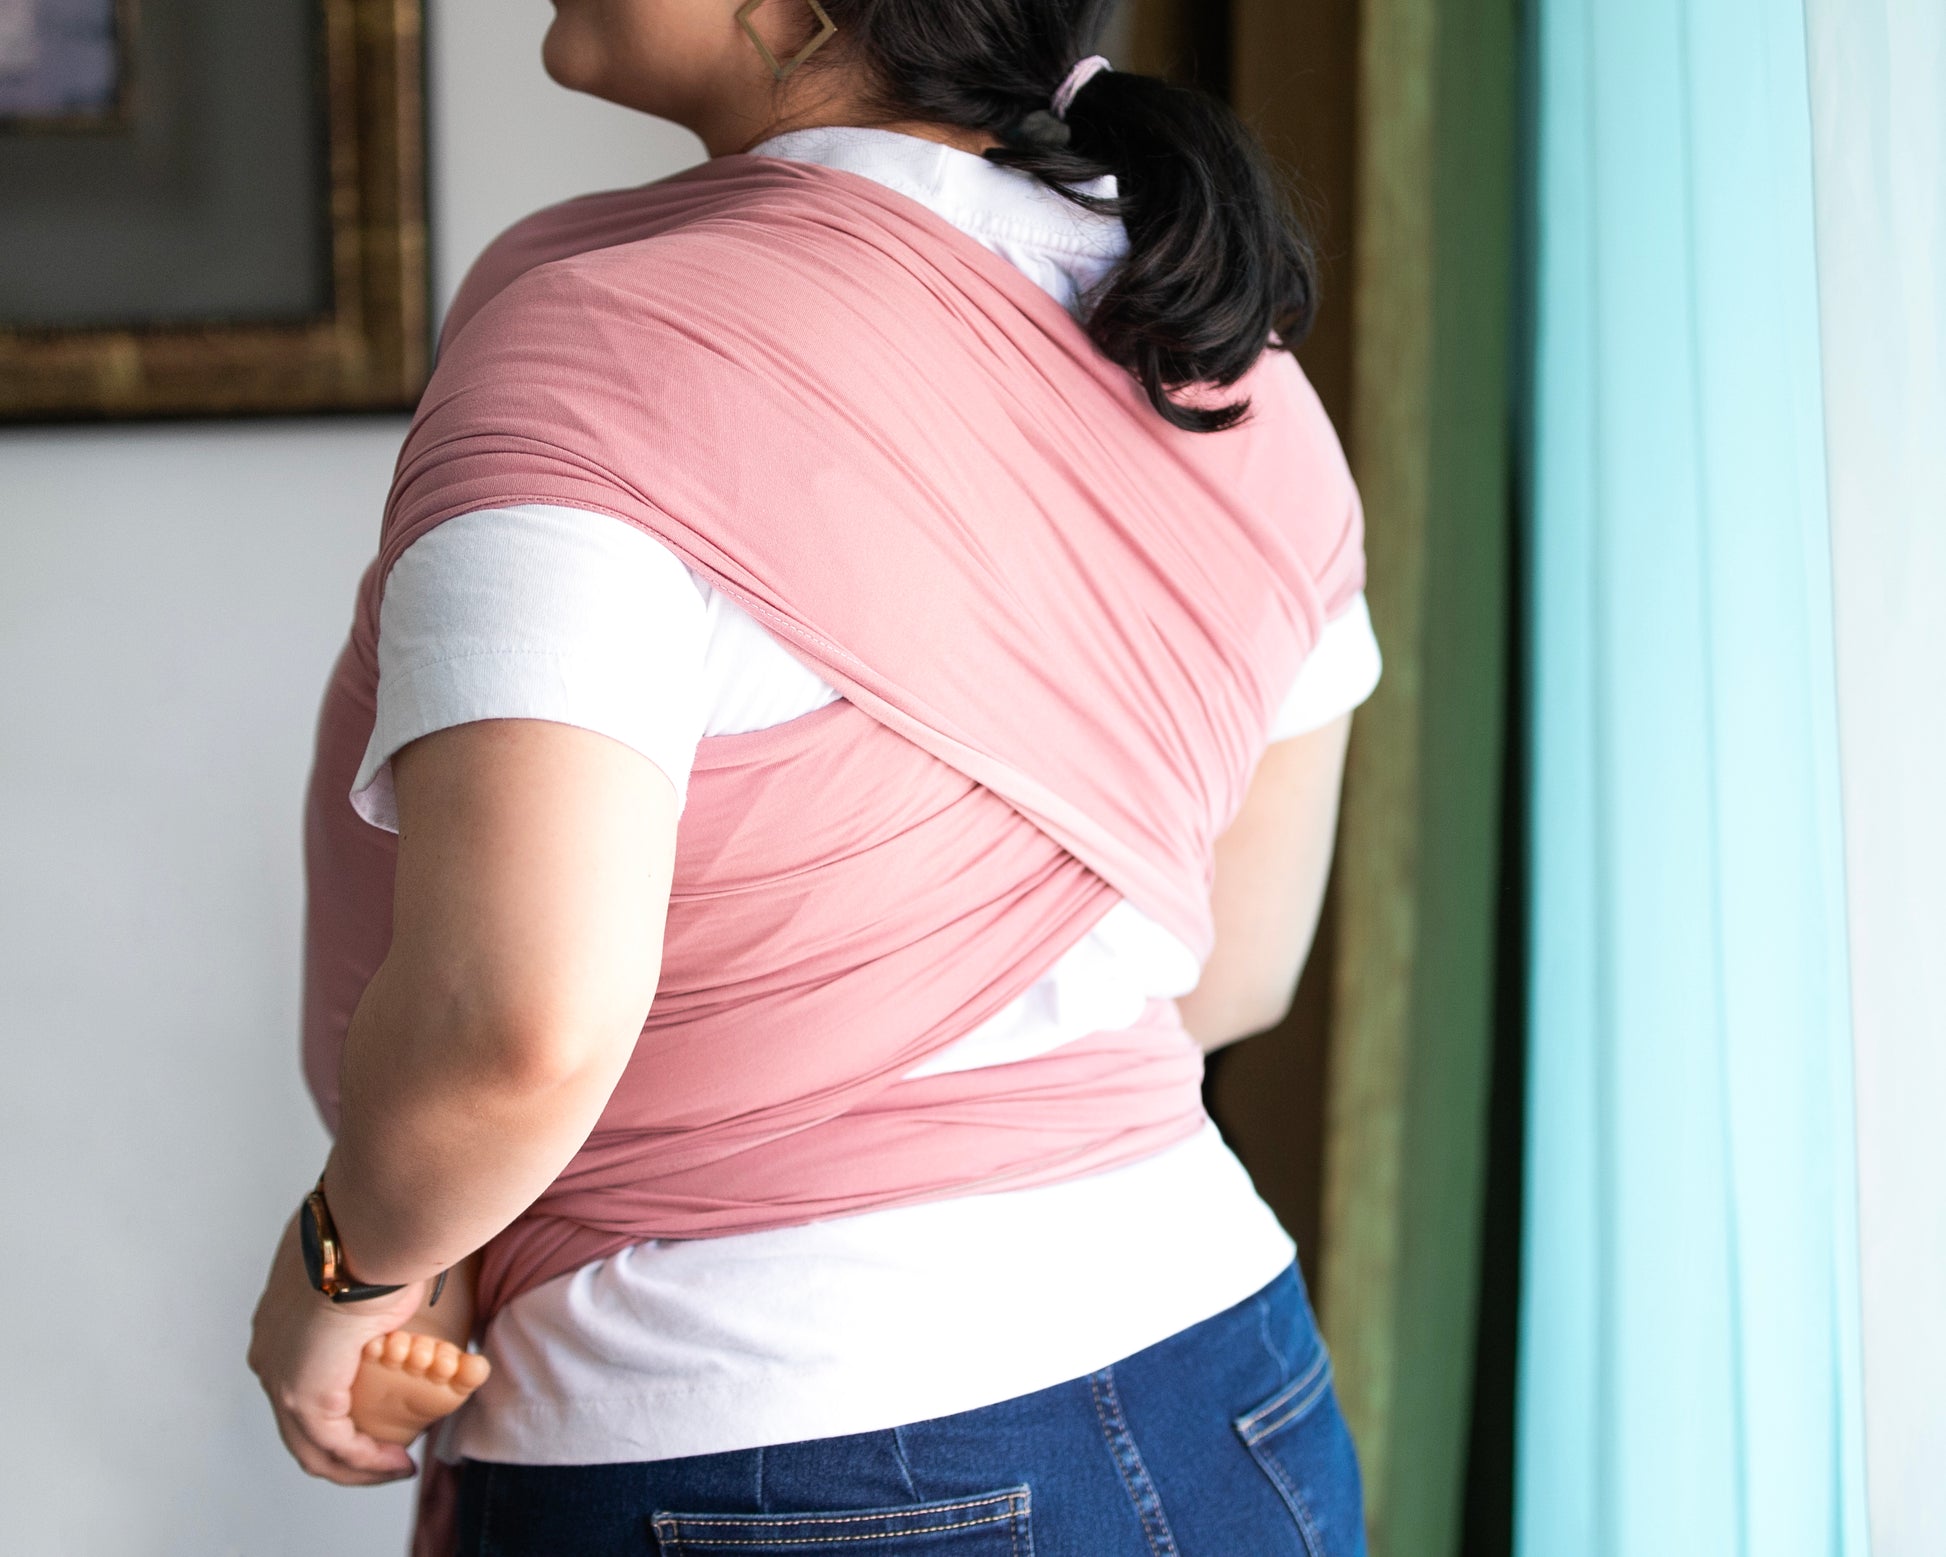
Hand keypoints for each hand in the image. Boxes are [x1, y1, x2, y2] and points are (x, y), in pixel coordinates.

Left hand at [247, 1213, 429, 1484]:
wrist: (369, 1226)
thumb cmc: (376, 1228)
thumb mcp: (369, 1257)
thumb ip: (372, 1275)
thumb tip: (409, 1263)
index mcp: (278, 1320)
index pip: (300, 1378)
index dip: (337, 1404)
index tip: (377, 1411)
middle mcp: (269, 1352)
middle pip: (299, 1421)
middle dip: (346, 1445)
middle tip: (386, 1454)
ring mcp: (279, 1375)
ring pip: (310, 1444)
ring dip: (356, 1464)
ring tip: (395, 1466)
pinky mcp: (302, 1395)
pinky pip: (334, 1446)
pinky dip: (365, 1462)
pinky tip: (395, 1462)